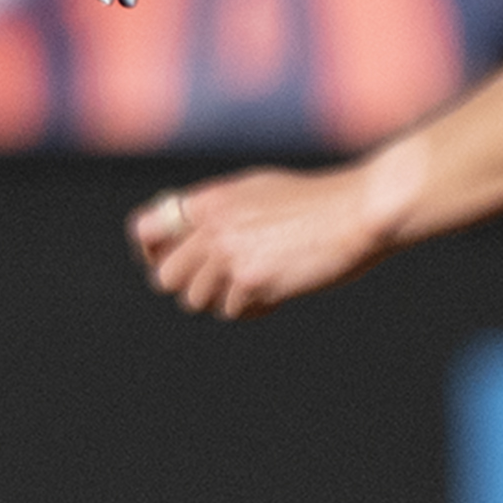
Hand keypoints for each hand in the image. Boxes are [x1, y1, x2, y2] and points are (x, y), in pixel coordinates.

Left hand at [130, 160, 406, 320]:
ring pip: (197, 300)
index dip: (150, 252)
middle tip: (218, 286)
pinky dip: (252, 309)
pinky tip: (278, 292)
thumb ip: (219, 213)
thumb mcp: (257, 191)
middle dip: (189, 286)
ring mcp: (229, 255)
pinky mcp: (252, 282)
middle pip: (165, 277)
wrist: (357, 212)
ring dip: (223, 299)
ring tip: (253, 287)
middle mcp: (211, 227)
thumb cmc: (315, 203)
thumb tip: (188, 240)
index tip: (164, 262)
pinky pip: (232, 311)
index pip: (144, 229)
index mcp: (208, 200)